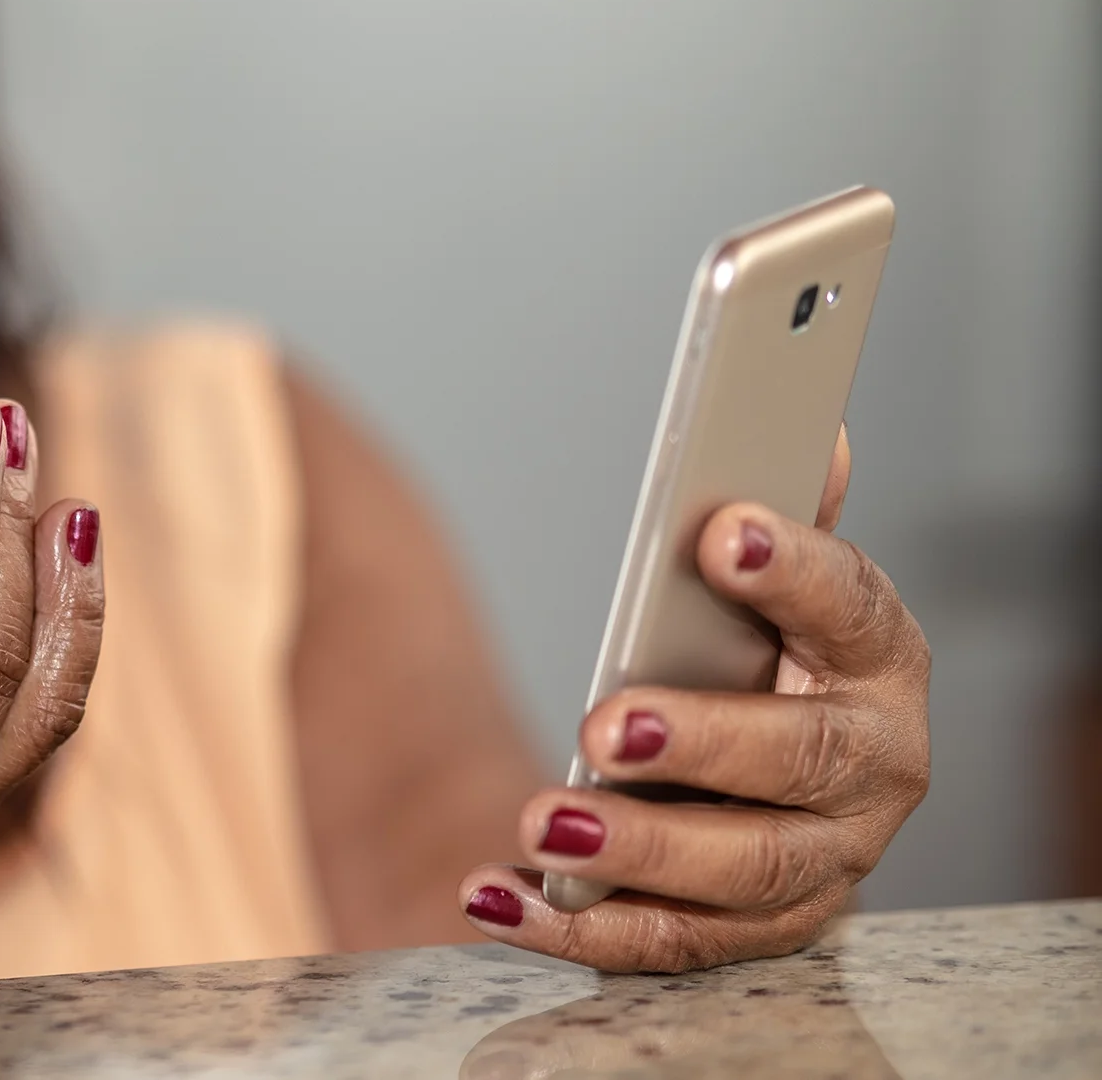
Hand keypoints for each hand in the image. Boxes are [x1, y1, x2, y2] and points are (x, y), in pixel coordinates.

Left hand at [457, 428, 932, 969]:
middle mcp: (871, 770)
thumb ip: (781, 517)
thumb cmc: (760, 662)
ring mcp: (820, 862)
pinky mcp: (751, 930)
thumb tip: (815, 430)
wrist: (759, 788)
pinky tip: (494, 894)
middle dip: (704, 742)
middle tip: (607, 724)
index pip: (853, 609)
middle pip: (800, 761)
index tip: (721, 532)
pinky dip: (574, 925)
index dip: (794, 573)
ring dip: (638, 850)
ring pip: (741, 870)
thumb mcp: (775, 587)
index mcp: (877, 662)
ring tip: (542, 822)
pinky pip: (664, 941)